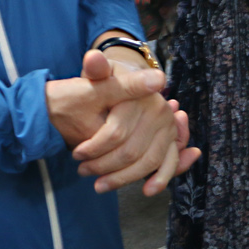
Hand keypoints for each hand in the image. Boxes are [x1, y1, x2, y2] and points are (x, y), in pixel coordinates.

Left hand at [45, 50, 198, 194]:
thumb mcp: (97, 74)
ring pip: (147, 161)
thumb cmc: (106, 84)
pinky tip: (147, 190)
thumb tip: (92, 58)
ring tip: (99, 184)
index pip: (115, 132)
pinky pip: (169, 162)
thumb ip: (96, 69)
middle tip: (83, 170)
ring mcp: (168, 126)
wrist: (123, 88)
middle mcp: (159, 110)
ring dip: (123, 177)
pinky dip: (160, 178)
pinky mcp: (171, 140)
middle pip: (131, 151)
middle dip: (104, 166)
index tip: (76, 154)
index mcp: (141, 95)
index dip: (94, 147)